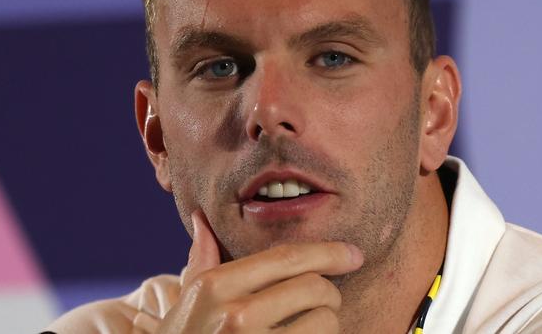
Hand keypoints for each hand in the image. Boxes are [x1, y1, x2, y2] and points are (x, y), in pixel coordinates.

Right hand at [157, 209, 363, 332]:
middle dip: (328, 292)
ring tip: (309, 327)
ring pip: (324, 320)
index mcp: (215, 286)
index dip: (327, 252)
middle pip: (313, 287)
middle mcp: (235, 315)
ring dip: (327, 322)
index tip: (352, 254)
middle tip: (325, 300)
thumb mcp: (189, 300)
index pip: (285, 257)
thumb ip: (201, 259)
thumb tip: (201, 219)